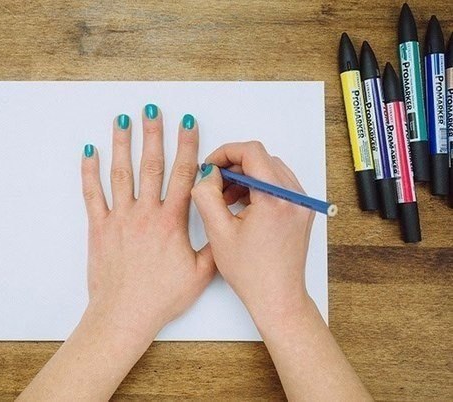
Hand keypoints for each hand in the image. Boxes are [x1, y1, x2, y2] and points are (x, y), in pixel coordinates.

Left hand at [81, 108, 214, 338]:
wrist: (124, 314)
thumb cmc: (160, 297)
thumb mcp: (200, 275)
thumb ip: (212, 247)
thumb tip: (220, 227)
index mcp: (171, 222)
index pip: (183, 175)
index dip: (187, 145)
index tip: (188, 122)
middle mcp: (145, 213)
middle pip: (151, 165)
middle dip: (153, 134)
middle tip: (152, 108)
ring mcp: (120, 218)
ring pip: (121, 173)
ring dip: (122, 144)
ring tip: (122, 120)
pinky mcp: (99, 228)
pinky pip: (92, 194)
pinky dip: (89, 172)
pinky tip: (89, 152)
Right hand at [191, 141, 314, 325]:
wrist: (278, 297)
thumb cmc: (251, 273)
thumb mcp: (218, 232)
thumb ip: (207, 194)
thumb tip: (207, 173)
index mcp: (276, 198)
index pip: (252, 152)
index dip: (225, 153)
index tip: (210, 166)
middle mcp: (295, 196)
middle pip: (262, 158)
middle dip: (234, 165)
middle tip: (214, 183)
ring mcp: (302, 203)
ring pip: (271, 170)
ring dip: (246, 176)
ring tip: (226, 198)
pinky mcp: (302, 210)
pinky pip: (279, 184)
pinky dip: (259, 187)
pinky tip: (242, 205)